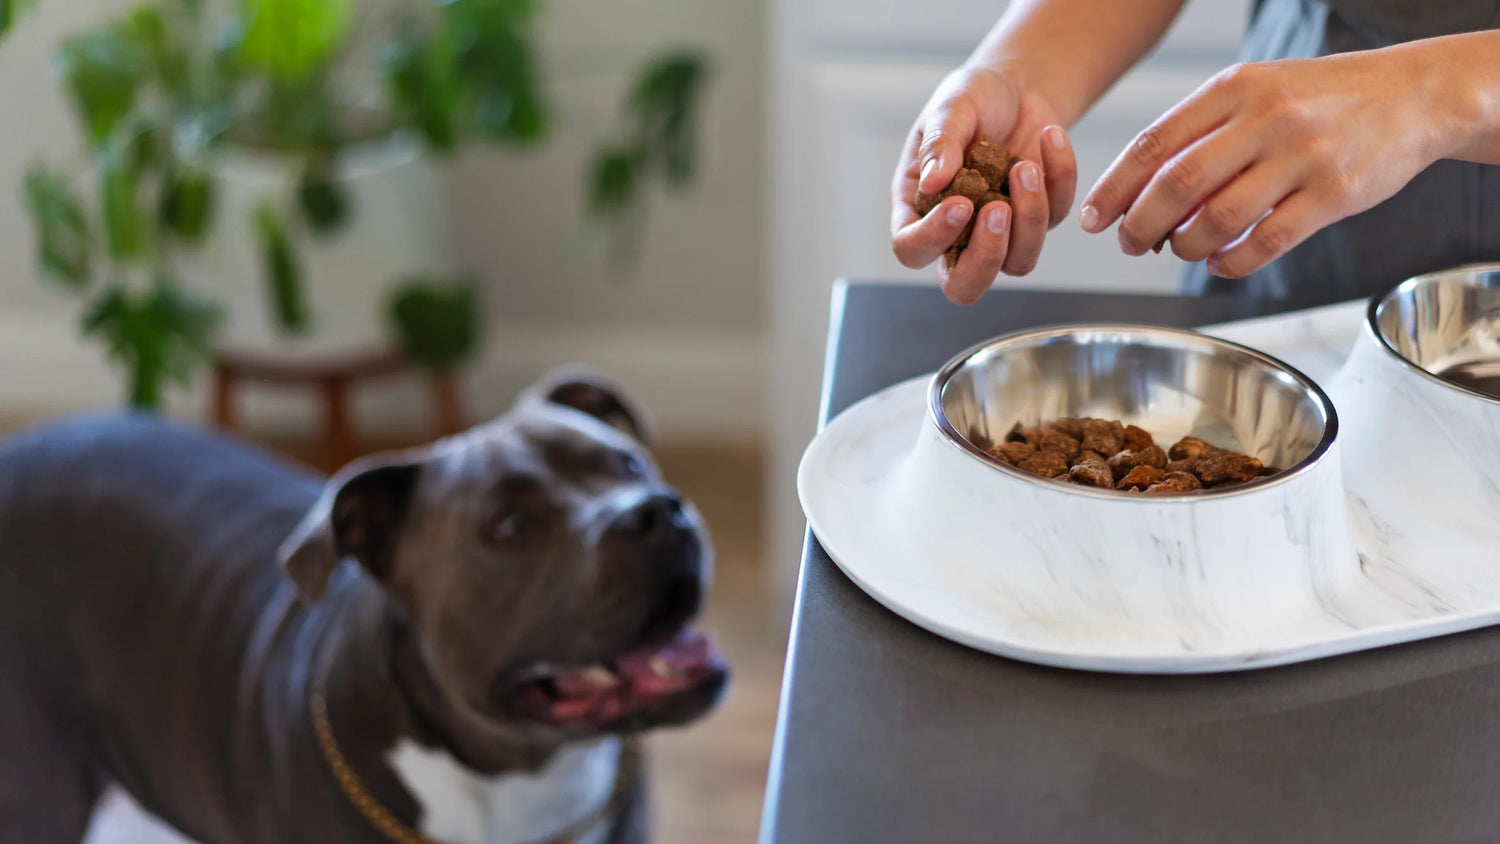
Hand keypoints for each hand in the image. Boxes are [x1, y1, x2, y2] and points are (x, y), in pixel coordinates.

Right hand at [891, 65, 1077, 303]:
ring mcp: (1002, 231)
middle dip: (984, 258)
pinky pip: (1056, 217)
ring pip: (1017, 262)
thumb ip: (939, 143)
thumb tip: (932, 183)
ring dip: (1029, 219)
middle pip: (963, 286)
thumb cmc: (970, 100)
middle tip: (997, 210)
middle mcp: (957, 233)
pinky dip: (1059, 178)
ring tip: (1025, 167)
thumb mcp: (950, 108)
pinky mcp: (1041, 217)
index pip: (911, 249)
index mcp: (919, 209)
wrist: (1015, 88)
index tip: (959, 203)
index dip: (932, 238)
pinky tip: (1049, 138)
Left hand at [1080, 51, 1450, 277]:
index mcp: (1235, 89)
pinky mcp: (1335, 194)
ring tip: (1179, 250)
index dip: (1115, 188)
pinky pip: (1266, 242)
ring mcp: (1303, 156)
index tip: (1093, 218)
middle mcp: (1267, 118)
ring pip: (1219, 219)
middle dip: (1141, 224)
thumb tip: (1139, 192)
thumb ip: (1201, 132)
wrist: (1412, 95)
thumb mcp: (1256, 91)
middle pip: (1178, 184)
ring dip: (1185, 246)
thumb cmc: (1320, 98)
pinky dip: (1231, 263)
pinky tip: (1219, 264)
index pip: (1154, 143)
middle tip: (1130, 244)